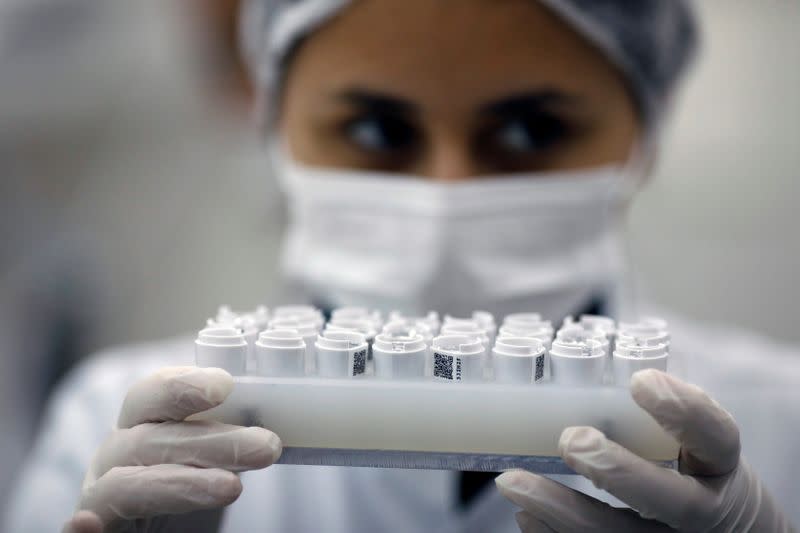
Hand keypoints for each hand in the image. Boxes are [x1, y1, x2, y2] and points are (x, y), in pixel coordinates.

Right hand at [61, 367, 281, 532]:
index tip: (226, 385)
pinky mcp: (98, 529)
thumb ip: (232, 438)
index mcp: (142, 423)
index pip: (152, 394)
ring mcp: (99, 494)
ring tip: (232, 488)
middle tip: (267, 446)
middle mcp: (116, 454)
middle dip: (213, 440)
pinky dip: (84, 529)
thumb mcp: (212, 453)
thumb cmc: (192, 480)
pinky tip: (88, 526)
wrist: (162, 530)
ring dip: (181, 483)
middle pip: (152, 438)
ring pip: (127, 484)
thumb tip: (276, 432)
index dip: (184, 385)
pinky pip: (82, 529)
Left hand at [496, 369, 794, 531]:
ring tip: (512, 482)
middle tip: (571, 441)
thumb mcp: (696, 445)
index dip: (684, 411)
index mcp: (723, 469)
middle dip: (617, 471)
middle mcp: (707, 514)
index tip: (640, 381)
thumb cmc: (696, 476)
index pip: (717, 438)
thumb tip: (581, 383)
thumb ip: (657, 421)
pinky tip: (527, 514)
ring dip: (560, 509)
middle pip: (674, 503)